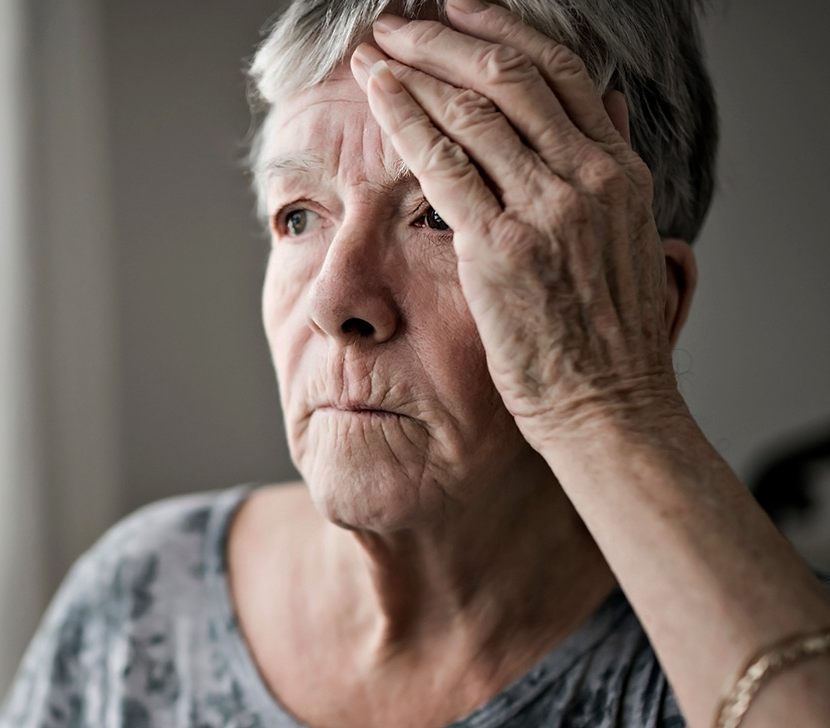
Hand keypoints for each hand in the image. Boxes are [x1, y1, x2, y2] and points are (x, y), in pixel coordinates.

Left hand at [350, 0, 693, 447]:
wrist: (610, 409)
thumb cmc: (608, 342)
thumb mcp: (629, 244)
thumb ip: (611, 174)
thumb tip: (610, 108)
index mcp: (621, 174)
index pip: (563, 75)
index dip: (505, 33)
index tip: (462, 10)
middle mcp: (590, 179)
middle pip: (511, 78)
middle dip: (447, 38)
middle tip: (400, 21)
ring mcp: (547, 210)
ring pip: (473, 111)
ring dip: (416, 70)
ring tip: (375, 50)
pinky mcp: (500, 246)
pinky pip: (444, 164)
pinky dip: (407, 119)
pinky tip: (379, 95)